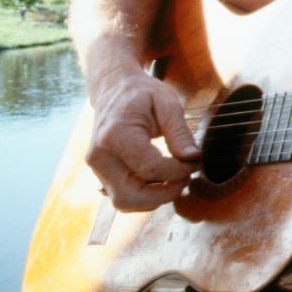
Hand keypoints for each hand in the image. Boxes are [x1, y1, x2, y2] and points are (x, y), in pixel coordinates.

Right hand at [86, 68, 200, 211]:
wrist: (113, 89)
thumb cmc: (142, 94)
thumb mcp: (168, 103)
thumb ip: (180, 132)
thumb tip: (193, 158)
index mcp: (115, 135)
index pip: (150, 169)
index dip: (178, 172)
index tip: (195, 163)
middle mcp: (99, 156)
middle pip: (130, 196)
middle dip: (164, 195)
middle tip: (186, 179)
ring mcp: (96, 167)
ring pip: (124, 202)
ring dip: (154, 199)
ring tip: (175, 178)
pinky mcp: (100, 174)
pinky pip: (122, 196)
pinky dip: (144, 195)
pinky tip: (161, 180)